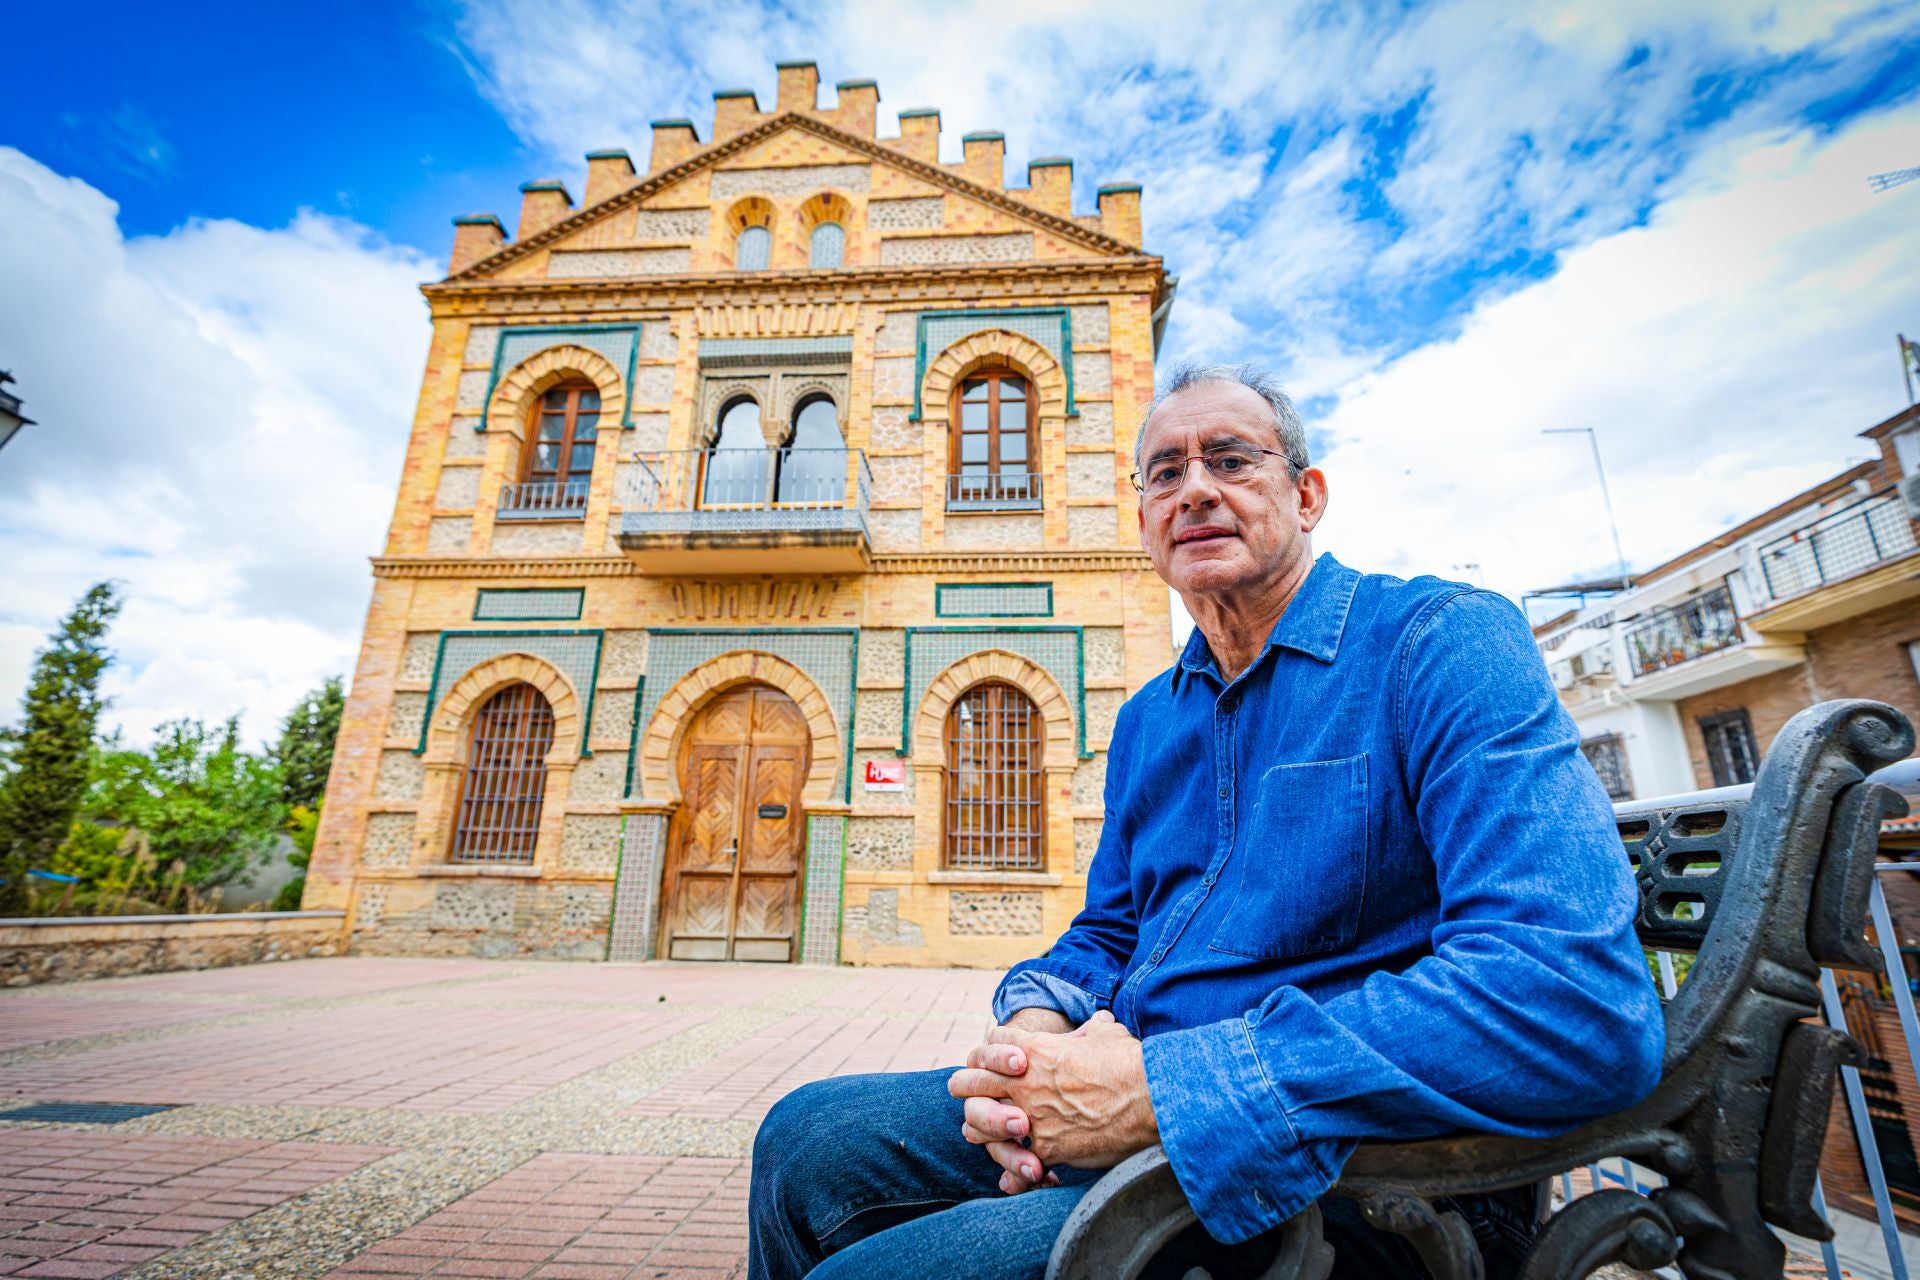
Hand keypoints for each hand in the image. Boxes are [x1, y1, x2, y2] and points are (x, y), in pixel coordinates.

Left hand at [950, 1012, 1157, 1189]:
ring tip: (974, 1131)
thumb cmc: (1130, 1063)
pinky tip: (1009, 1175)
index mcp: (1036, 1049)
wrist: (1150, 1099)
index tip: (990, 1056)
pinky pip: (1014, 1163)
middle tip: (959, 1088)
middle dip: (965, 1085)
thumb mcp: (1107, 1034)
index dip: (990, 1048)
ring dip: (979, 1127)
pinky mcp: (1046, 1148)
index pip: (992, 1042)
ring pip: (981, 1123)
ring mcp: (1032, 1116)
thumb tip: (1098, 1022)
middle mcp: (1025, 1081)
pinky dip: (1012, 1170)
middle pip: (972, 1080)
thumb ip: (1092, 1029)